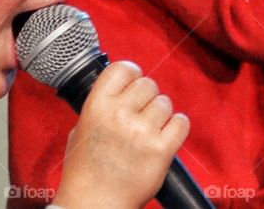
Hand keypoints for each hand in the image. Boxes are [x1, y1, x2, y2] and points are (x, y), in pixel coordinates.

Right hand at [54, 61, 189, 208]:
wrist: (94, 205)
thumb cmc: (86, 171)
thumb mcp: (82, 129)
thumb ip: (102, 105)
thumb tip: (123, 87)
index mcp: (97, 106)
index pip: (123, 68)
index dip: (132, 75)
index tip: (133, 83)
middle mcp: (119, 115)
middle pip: (149, 84)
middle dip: (147, 98)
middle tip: (141, 115)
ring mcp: (142, 132)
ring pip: (165, 103)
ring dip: (161, 115)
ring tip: (148, 132)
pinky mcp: (161, 150)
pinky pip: (181, 123)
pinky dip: (176, 128)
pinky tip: (165, 136)